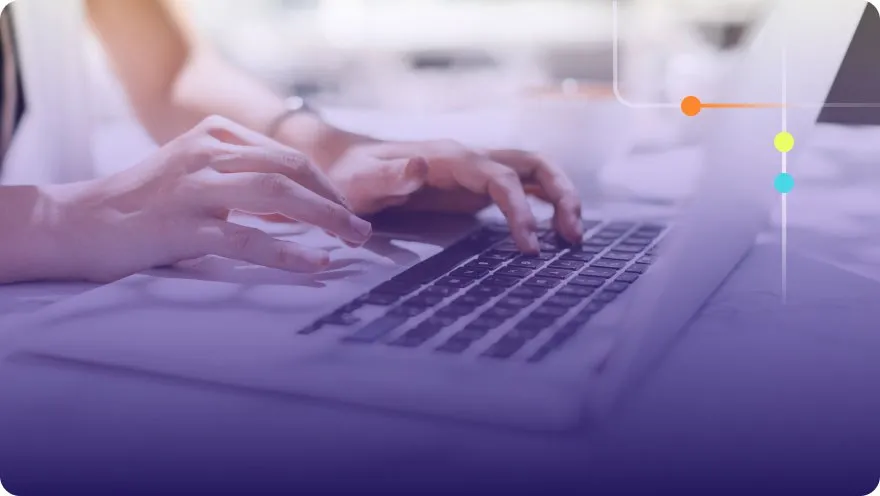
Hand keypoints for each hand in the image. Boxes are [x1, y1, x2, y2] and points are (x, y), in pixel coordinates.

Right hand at [42, 117, 372, 281]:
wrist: (81, 222)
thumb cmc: (147, 202)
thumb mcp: (197, 172)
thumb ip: (244, 176)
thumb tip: (303, 204)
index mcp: (215, 134)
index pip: (288, 156)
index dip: (326, 186)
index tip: (346, 212)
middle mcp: (207, 153)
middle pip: (292, 170)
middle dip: (335, 200)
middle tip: (362, 229)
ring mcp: (195, 188)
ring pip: (278, 196)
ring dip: (325, 219)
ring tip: (354, 241)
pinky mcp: (183, 226)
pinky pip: (248, 238)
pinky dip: (289, 253)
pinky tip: (316, 264)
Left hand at [327, 140, 582, 252]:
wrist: (344, 165)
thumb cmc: (351, 177)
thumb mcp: (361, 181)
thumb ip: (390, 177)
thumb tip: (421, 167)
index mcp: (450, 158)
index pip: (501, 177)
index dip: (520, 209)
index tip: (529, 246)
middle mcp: (471, 159)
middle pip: (534, 164)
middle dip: (561, 195)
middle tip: (573, 238)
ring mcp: (477, 171)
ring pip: (535, 173)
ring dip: (560, 198)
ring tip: (573, 239)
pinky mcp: (476, 187)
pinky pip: (521, 189)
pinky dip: (544, 205)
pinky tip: (552, 233)